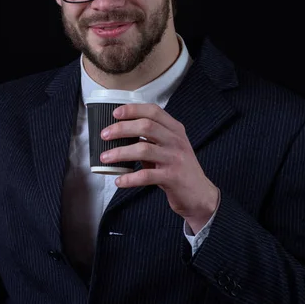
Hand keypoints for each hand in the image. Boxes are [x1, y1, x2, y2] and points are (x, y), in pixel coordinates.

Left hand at [99, 103, 218, 233]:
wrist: (200, 194)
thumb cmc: (179, 168)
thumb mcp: (169, 147)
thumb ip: (151, 138)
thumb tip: (120, 132)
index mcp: (175, 129)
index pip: (154, 111)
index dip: (133, 109)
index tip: (115, 113)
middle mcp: (176, 140)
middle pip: (146, 126)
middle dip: (121, 129)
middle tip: (104, 135)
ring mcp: (175, 158)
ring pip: (143, 149)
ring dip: (120, 153)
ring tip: (105, 157)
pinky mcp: (173, 177)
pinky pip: (146, 175)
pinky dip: (130, 178)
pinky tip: (119, 181)